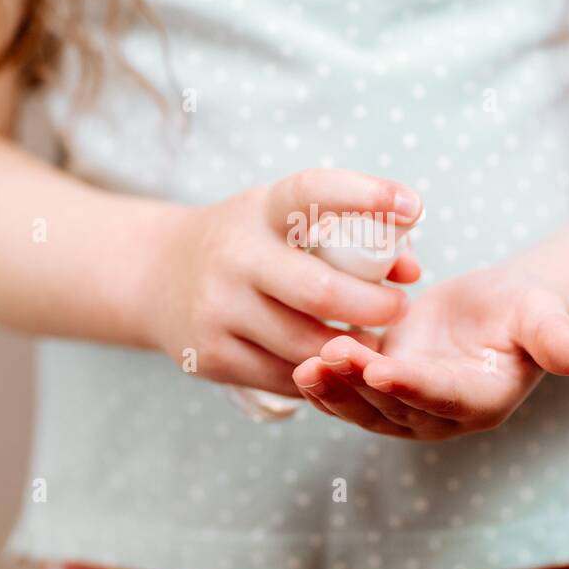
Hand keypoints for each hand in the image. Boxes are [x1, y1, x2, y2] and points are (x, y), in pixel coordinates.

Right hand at [146, 169, 421, 395]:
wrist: (156, 276)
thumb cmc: (249, 244)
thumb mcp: (283, 220)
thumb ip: (348, 234)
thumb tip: (411, 271)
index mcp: (261, 210)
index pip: (314, 192)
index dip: (366, 196)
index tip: (412, 207)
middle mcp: (235, 257)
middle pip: (320, 291)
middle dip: (374, 306)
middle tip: (401, 308)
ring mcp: (218, 309)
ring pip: (306, 345)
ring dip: (352, 347)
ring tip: (373, 340)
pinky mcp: (211, 356)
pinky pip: (284, 376)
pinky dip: (317, 370)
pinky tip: (333, 361)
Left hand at [291, 266, 568, 438]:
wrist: (492, 310)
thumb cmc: (520, 308)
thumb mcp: (541, 312)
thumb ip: (553, 336)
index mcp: (482, 400)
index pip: (442, 397)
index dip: (410, 386)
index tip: (380, 369)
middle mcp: (443, 417)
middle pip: (394, 407)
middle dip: (359, 385)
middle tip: (330, 354)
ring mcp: (409, 410)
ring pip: (365, 409)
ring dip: (334, 391)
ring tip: (305, 365)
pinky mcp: (382, 395)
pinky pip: (349, 398)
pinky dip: (324, 387)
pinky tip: (299, 368)